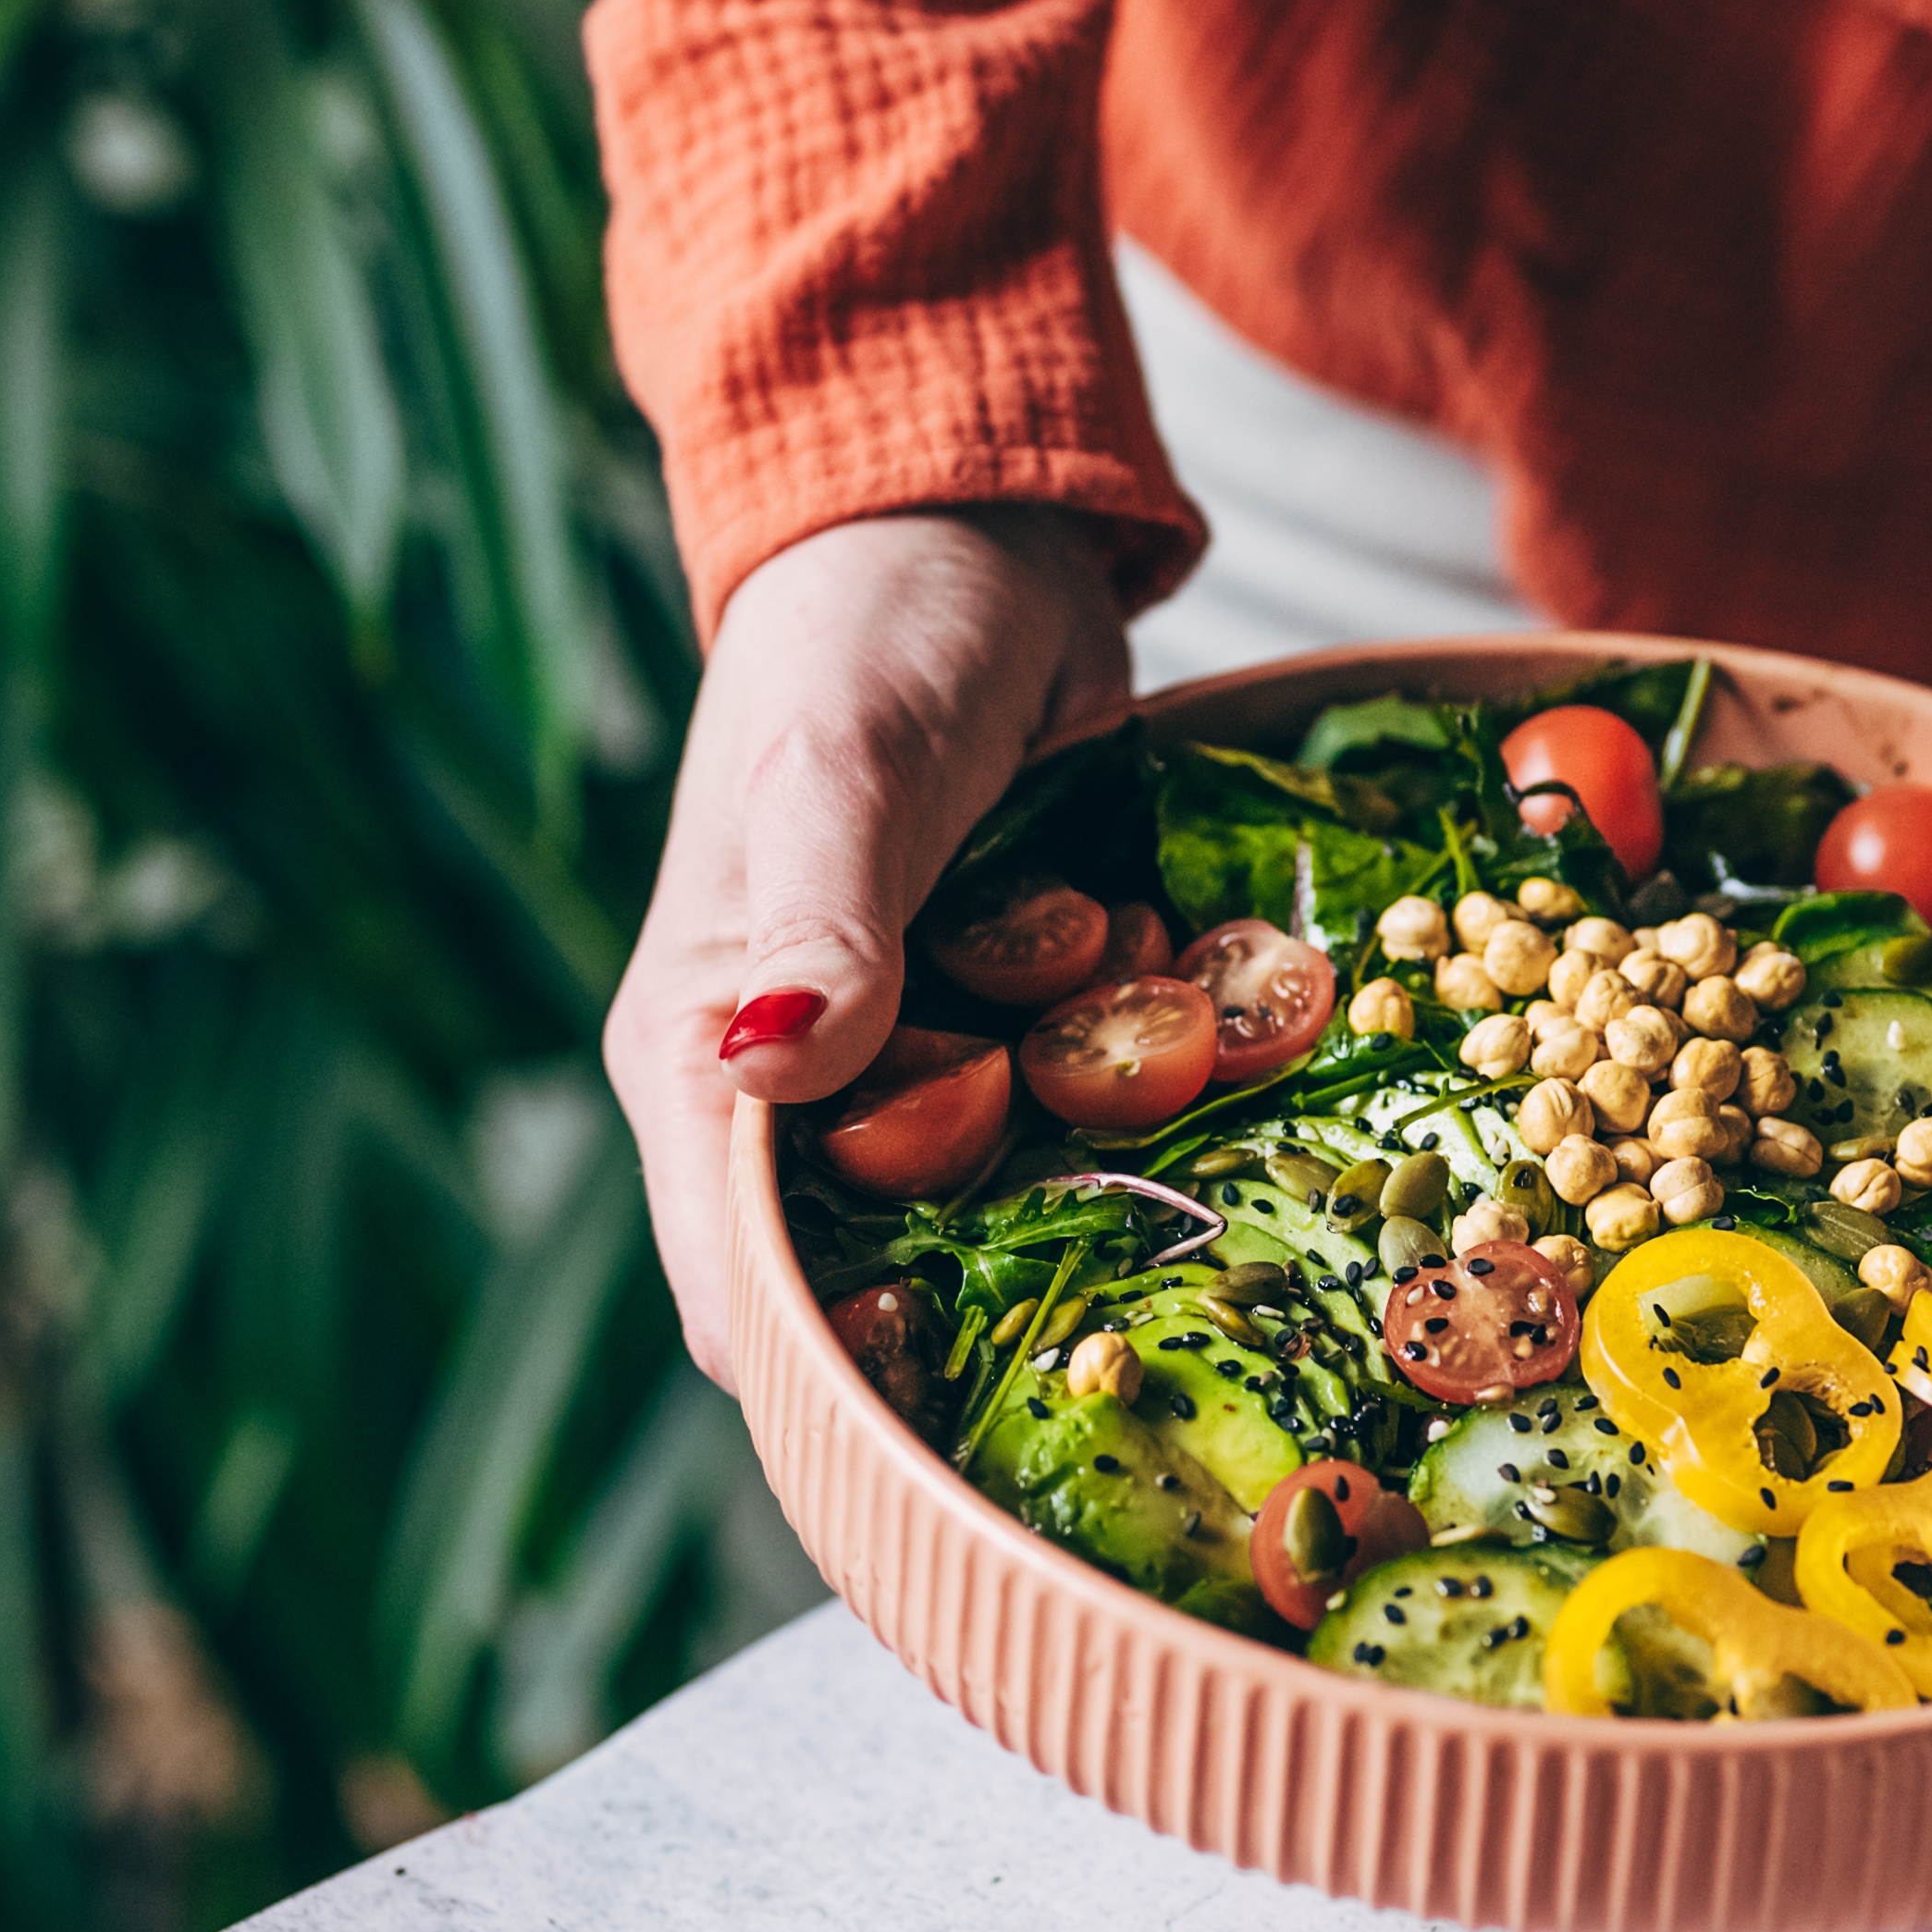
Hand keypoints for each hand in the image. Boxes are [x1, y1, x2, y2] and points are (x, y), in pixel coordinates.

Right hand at [609, 506, 1137, 1375]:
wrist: (977, 533)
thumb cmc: (866, 635)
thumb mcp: (844, 766)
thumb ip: (818, 919)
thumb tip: (765, 1061)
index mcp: (704, 1061)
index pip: (742, 1293)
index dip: (842, 1369)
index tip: (971, 1398)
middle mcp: (807, 1091)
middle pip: (895, 1279)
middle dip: (1020, 1278)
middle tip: (1145, 1251)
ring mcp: (928, 1057)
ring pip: (1022, 1203)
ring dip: (1122, 1165)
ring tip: (1198, 1099)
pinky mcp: (1029, 1015)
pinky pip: (1109, 1103)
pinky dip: (1176, 1071)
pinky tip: (1227, 1009)